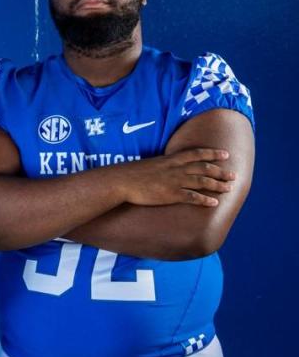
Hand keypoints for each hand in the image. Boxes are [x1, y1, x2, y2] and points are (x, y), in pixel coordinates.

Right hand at [113, 148, 234, 206]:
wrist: (122, 181)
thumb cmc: (132, 173)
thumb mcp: (150, 164)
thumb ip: (163, 165)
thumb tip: (168, 168)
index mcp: (171, 159)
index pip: (197, 154)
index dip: (212, 153)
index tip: (225, 154)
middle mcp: (176, 169)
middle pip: (204, 168)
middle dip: (220, 171)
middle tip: (233, 175)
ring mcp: (174, 181)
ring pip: (202, 181)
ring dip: (217, 184)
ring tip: (229, 188)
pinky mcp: (171, 194)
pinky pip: (192, 197)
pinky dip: (204, 199)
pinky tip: (214, 202)